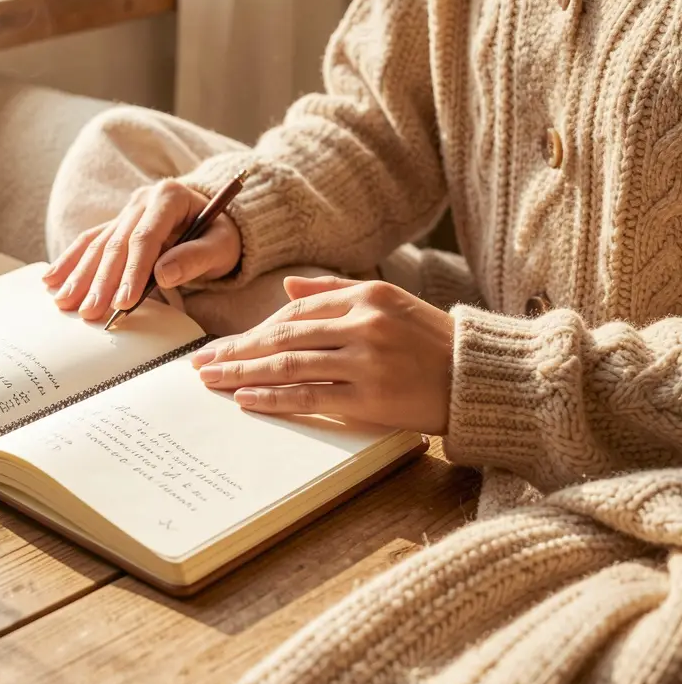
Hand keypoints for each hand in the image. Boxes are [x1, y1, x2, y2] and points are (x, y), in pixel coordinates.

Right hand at [43, 179, 242, 320]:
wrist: (217, 220)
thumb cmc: (222, 234)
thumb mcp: (222, 245)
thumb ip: (196, 257)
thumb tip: (163, 274)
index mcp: (169, 197)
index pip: (145, 237)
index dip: (133, 271)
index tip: (124, 302)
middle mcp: (142, 200)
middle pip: (116, 243)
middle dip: (101, 281)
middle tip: (90, 313)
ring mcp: (127, 211)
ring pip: (98, 244)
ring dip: (79, 275)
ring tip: (65, 303)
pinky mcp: (117, 225)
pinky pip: (89, 242)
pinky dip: (70, 262)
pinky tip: (51, 280)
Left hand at [191, 275, 452, 434]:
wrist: (481, 377)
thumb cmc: (433, 341)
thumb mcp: (389, 302)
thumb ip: (336, 290)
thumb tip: (289, 285)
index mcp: (366, 295)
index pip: (295, 309)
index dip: (256, 328)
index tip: (226, 343)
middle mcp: (363, 322)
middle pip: (284, 334)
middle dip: (237, 350)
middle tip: (201, 363)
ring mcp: (367, 360)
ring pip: (289, 363)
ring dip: (244, 373)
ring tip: (213, 380)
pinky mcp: (372, 396)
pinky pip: (310, 394)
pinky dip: (275, 397)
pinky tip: (247, 399)